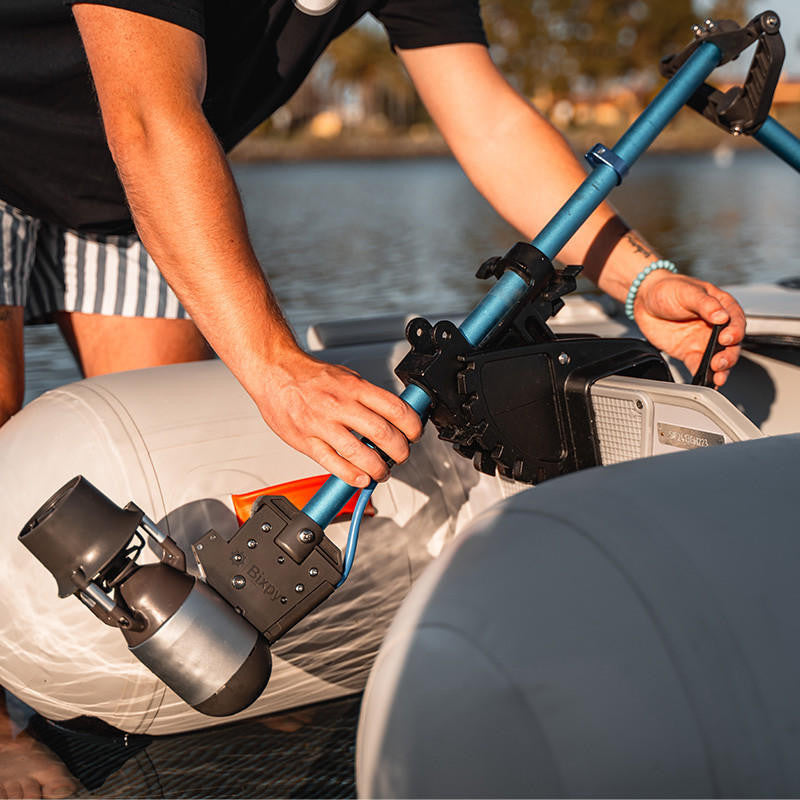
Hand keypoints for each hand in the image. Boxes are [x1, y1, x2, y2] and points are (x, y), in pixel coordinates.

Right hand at [254, 350, 422, 486]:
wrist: (273, 372)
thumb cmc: (309, 376)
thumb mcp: (346, 376)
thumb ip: (367, 397)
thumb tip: (392, 413)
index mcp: (354, 387)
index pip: (395, 409)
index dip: (412, 426)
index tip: (414, 434)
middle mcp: (339, 405)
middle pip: (382, 433)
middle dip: (400, 451)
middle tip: (401, 456)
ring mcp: (322, 424)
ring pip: (360, 453)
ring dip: (379, 468)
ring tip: (383, 471)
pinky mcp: (306, 441)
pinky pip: (332, 463)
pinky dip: (351, 475)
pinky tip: (361, 479)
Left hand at [633, 273, 744, 386]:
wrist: (645, 299)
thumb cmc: (669, 289)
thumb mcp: (687, 292)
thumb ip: (705, 304)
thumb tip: (721, 316)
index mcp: (722, 307)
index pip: (736, 321)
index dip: (735, 331)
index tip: (727, 338)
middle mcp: (716, 326)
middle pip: (730, 344)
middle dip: (728, 356)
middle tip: (719, 362)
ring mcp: (703, 340)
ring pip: (717, 358)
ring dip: (719, 370)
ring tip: (717, 377)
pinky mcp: (689, 352)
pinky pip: (698, 366)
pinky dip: (702, 374)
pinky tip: (704, 381)